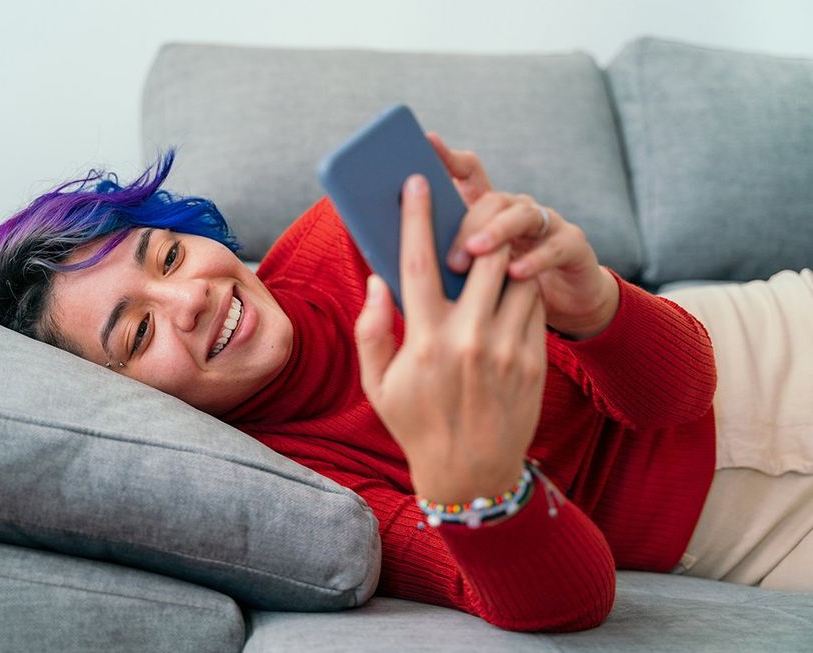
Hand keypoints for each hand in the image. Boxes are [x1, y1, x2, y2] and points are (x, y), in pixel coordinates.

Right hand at [354, 174, 546, 503]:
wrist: (471, 475)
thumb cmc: (416, 423)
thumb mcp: (378, 383)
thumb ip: (372, 328)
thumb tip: (379, 280)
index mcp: (424, 341)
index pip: (417, 262)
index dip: (416, 216)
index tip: (416, 182)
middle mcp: (469, 340)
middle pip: (484, 257)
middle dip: (479, 225)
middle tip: (470, 211)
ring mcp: (507, 350)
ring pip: (518, 276)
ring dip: (506, 254)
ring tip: (492, 248)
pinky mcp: (534, 361)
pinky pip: (534, 306)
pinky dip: (522, 287)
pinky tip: (508, 287)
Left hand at [430, 134, 618, 339]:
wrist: (562, 308)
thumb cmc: (502, 294)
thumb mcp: (472, 276)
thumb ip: (442, 261)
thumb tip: (396, 260)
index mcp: (488, 213)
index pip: (469, 173)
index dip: (449, 157)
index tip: (426, 143)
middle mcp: (517, 209)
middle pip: (492, 199)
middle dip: (467, 223)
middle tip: (448, 256)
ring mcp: (547, 224)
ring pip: (522, 215)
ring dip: (496, 233)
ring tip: (475, 253)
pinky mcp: (573, 246)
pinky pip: (554, 246)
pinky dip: (534, 259)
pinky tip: (515, 272)